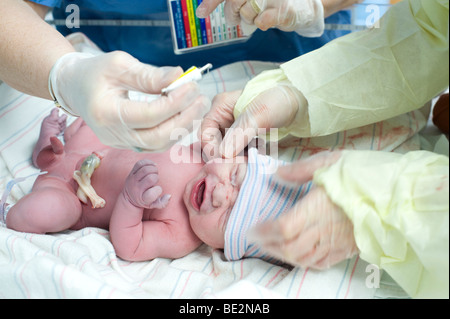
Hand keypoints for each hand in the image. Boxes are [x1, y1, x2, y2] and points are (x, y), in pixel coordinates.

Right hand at [49, 51, 209, 151]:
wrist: (74, 87)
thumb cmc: (94, 72)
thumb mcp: (118, 64)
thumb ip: (148, 74)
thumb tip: (178, 76)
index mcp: (107, 113)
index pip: (149, 115)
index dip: (175, 102)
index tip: (191, 86)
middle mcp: (113, 134)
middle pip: (158, 137)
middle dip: (184, 119)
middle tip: (201, 100)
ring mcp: (120, 143)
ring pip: (159, 145)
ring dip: (182, 127)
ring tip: (197, 106)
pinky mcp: (127, 144)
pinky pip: (156, 144)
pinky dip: (173, 131)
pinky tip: (184, 115)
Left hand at [123, 160, 170, 208]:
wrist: (130, 197)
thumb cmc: (145, 200)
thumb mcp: (153, 205)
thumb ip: (163, 202)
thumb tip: (169, 195)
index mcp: (143, 198)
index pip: (151, 194)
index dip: (158, 190)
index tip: (157, 189)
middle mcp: (137, 189)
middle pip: (150, 178)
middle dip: (157, 177)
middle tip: (156, 179)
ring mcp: (133, 180)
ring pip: (145, 169)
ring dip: (153, 169)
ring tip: (154, 172)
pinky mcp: (131, 173)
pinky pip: (140, 164)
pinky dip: (148, 162)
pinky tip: (152, 166)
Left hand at [197, 0, 323, 35]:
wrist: (308, 6)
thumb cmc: (275, 1)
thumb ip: (231, 2)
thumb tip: (201, 10)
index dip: (211, 2)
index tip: (201, 13)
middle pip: (234, 2)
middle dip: (233, 13)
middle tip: (241, 16)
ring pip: (247, 14)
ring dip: (250, 19)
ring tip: (260, 14)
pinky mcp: (285, 10)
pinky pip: (261, 22)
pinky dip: (262, 24)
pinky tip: (268, 19)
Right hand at [201, 85, 306, 158]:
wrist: (301, 101)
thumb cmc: (278, 101)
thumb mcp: (258, 116)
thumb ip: (239, 134)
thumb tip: (222, 154)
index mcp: (219, 107)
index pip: (204, 133)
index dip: (211, 149)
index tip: (224, 162)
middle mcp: (223, 118)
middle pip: (213, 144)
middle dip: (223, 157)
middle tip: (237, 166)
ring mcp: (234, 129)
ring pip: (225, 150)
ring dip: (233, 160)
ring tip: (247, 165)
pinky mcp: (245, 139)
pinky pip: (238, 153)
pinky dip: (243, 159)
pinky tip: (252, 163)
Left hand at [248, 151, 358, 269]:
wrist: (399, 194)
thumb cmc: (365, 174)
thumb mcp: (331, 161)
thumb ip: (301, 169)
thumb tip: (277, 175)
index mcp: (317, 208)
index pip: (283, 228)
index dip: (264, 232)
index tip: (252, 228)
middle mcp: (324, 230)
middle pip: (289, 247)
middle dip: (268, 246)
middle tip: (256, 239)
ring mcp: (336, 242)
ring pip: (302, 258)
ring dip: (282, 255)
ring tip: (271, 247)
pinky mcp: (347, 249)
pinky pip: (320, 263)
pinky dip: (303, 262)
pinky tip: (297, 256)